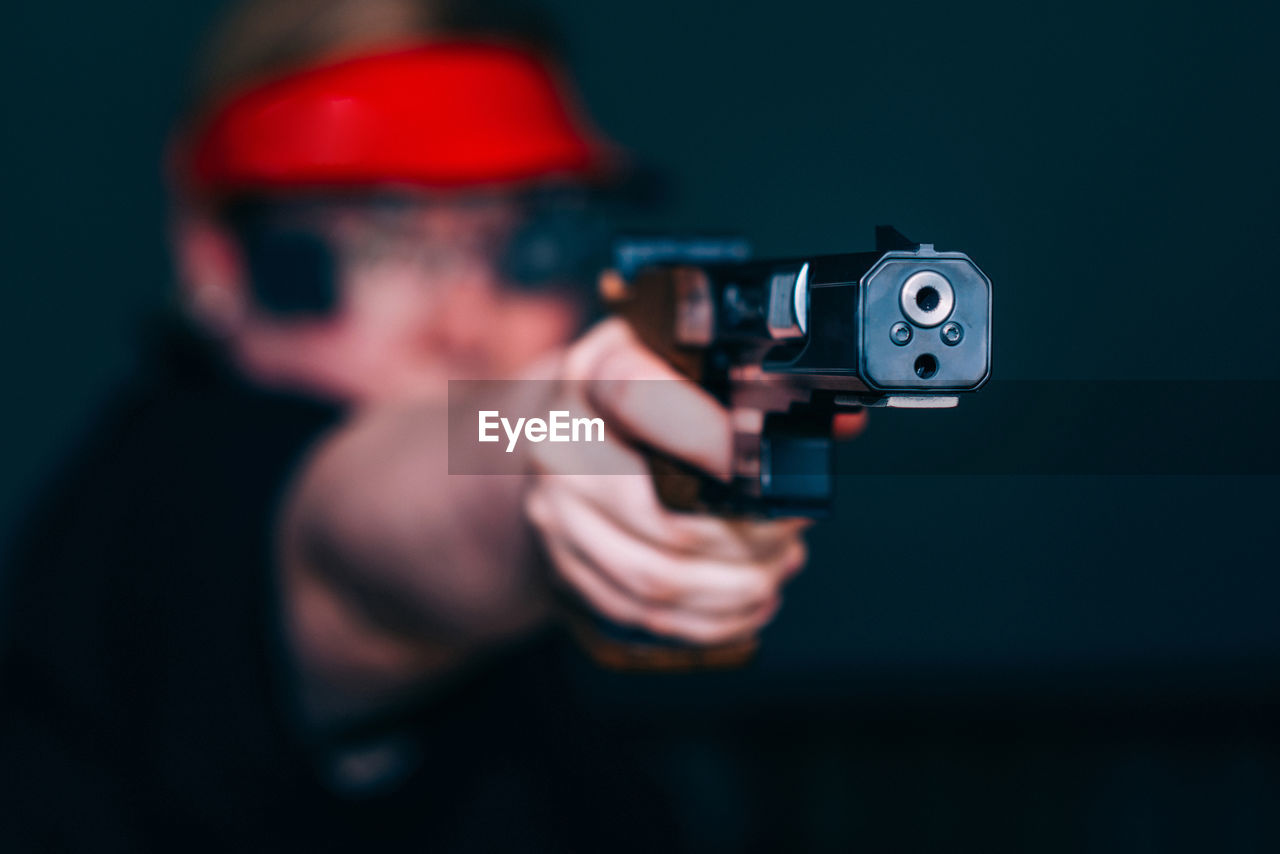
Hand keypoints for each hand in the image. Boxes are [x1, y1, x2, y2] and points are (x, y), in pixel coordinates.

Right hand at [525, 319, 811, 645]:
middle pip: (659, 518)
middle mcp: (560, 444)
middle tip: (792, 534)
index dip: (708, 438)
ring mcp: (555, 511)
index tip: (767, 470)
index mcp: (593, 373)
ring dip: (731, 588)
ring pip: (653, 578)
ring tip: (775, 571)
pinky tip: (744, 606)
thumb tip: (840, 424)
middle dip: (747, 540)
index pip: (637, 398)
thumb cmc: (636, 388)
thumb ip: (757, 382)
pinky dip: (704, 620)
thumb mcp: (682, 357)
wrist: (562, 425)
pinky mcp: (562, 563)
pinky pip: (637, 613)